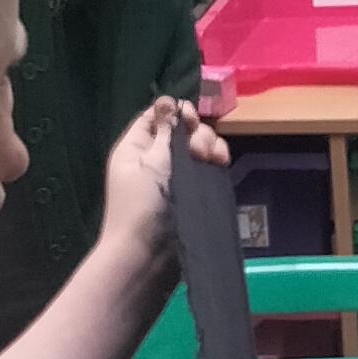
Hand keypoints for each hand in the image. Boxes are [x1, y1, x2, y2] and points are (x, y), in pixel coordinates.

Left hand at [98, 95, 232, 278]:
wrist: (148, 257)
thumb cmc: (141, 207)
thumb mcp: (151, 162)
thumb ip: (166, 131)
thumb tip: (168, 100)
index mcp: (136, 148)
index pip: (157, 117)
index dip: (175, 112)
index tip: (188, 117)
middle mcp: (156, 159)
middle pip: (182, 131)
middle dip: (196, 132)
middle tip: (199, 148)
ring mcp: (177, 177)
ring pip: (199, 149)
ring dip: (209, 145)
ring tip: (213, 158)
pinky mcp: (194, 193)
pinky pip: (207, 169)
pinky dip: (215, 163)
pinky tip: (221, 164)